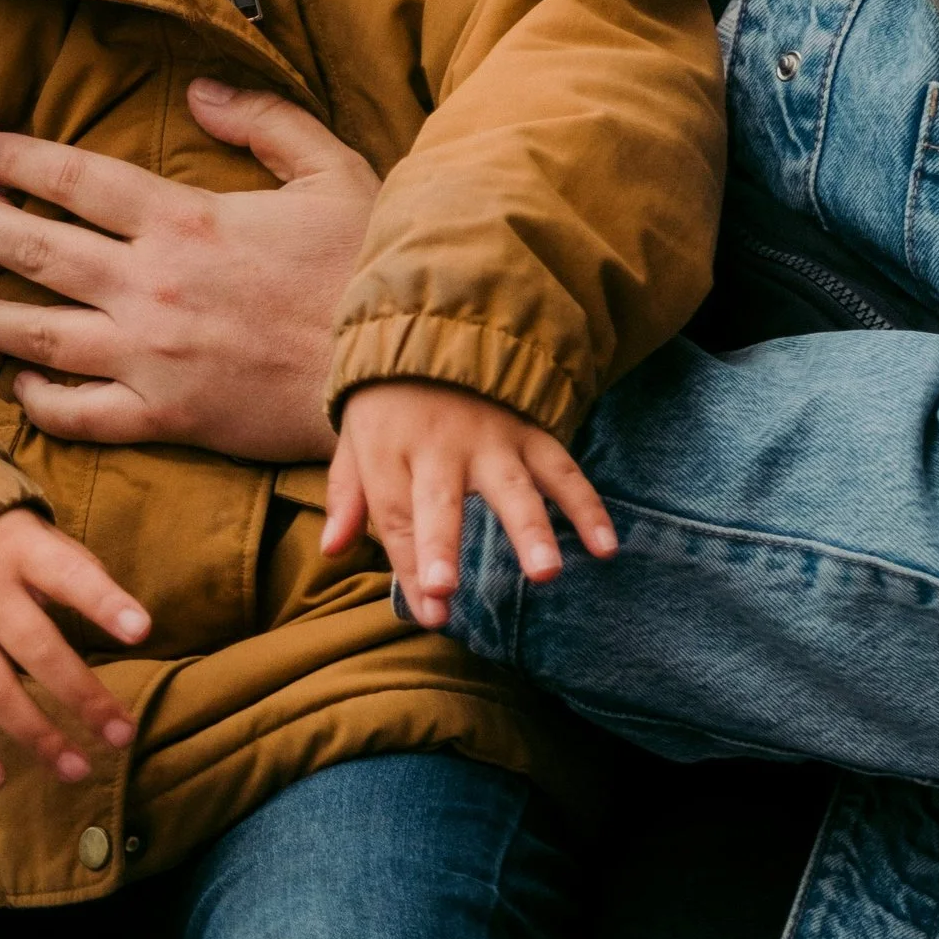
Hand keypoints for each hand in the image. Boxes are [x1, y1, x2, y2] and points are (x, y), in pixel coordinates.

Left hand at [0, 82, 383, 462]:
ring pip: (37, 335)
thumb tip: (197, 89)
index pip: (77, 181)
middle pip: (33, 250)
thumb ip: (261, 122)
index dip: (18, 160)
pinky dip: (37, 398)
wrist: (399, 375)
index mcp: (185, 220)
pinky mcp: (166, 418)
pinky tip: (15, 381)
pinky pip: (78, 413)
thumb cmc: (369, 267)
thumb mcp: (330, 169)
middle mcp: (152, 287)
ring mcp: (152, 358)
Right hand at [0, 509, 150, 789]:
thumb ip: (76, 572)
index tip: (142, 630)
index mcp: (20, 552)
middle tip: (122, 736)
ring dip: (37, 736)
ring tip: (77, 770)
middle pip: (37, 648)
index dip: (104, 602)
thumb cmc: (0, 546)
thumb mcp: (38, 537)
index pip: (69, 575)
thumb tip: (128, 625)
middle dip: (83, 696)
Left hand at [323, 381, 617, 626]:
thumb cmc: (390, 403)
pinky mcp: (530, 431)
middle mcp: (439, 447)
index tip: (429, 610)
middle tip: (447, 589)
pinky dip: (588, 507)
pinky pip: (563, 470)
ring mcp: (490, 438)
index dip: (408, 564)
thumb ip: (346, 494)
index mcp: (389, 451)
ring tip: (546, 574)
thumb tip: (332, 550)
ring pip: (513, 487)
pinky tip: (606, 547)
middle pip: (439, 502)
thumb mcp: (355, 439)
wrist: (438, 328)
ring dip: (530, 530)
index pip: (395, 517)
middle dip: (441, 546)